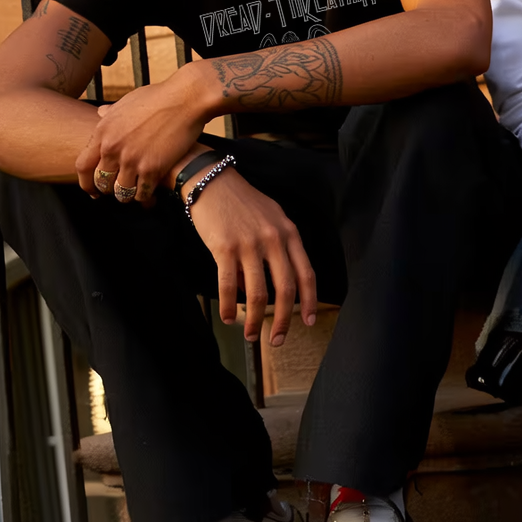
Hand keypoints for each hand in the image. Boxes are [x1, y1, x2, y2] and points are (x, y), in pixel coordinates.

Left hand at [75, 68, 212, 205]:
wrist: (187, 98)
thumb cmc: (160, 96)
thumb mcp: (126, 102)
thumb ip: (111, 112)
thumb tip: (100, 112)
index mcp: (103, 132)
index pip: (83, 166)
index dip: (86, 183)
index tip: (93, 189)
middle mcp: (112, 148)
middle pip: (101, 182)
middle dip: (108, 191)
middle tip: (118, 192)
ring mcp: (132, 160)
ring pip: (121, 191)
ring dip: (128, 195)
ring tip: (136, 193)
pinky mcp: (153, 168)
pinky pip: (142, 194)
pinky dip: (146, 198)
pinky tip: (151, 196)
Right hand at [185, 168, 317, 346]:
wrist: (211, 181)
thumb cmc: (242, 202)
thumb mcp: (271, 219)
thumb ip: (277, 248)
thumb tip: (270, 284)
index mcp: (290, 233)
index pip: (306, 274)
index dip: (309, 301)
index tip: (308, 322)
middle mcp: (274, 240)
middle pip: (285, 289)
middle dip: (284, 320)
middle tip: (278, 340)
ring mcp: (249, 244)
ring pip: (257, 293)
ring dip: (254, 319)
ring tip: (251, 334)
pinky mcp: (224, 248)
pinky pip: (228, 285)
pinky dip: (229, 307)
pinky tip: (229, 318)